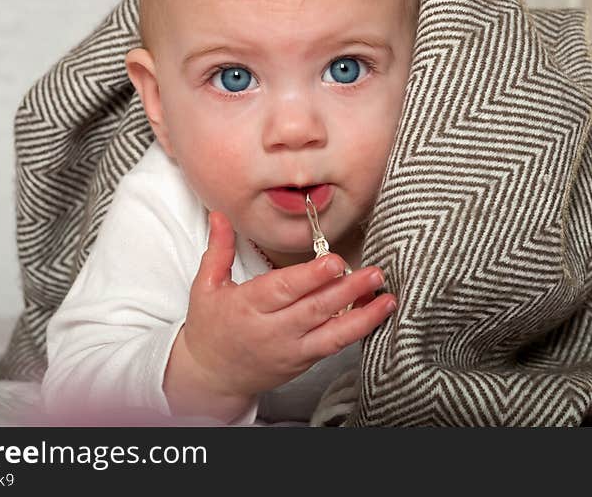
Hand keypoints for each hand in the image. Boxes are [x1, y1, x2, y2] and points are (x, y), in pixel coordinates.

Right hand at [164, 211, 396, 417]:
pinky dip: (356, 330)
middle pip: (314, 309)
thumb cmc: (210, 328)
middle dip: (346, 291)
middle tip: (372, 273)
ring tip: (386, 297)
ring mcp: (290, 349)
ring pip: (331, 333)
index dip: (311, 277)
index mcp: (247, 307)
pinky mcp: (303, 361)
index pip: (283, 290)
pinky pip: (334, 346)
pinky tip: (375, 314)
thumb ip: (219, 249)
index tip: (334, 262)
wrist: (211, 377)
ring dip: (362, 315)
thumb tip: (219, 215)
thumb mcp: (206, 286)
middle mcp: (272, 330)